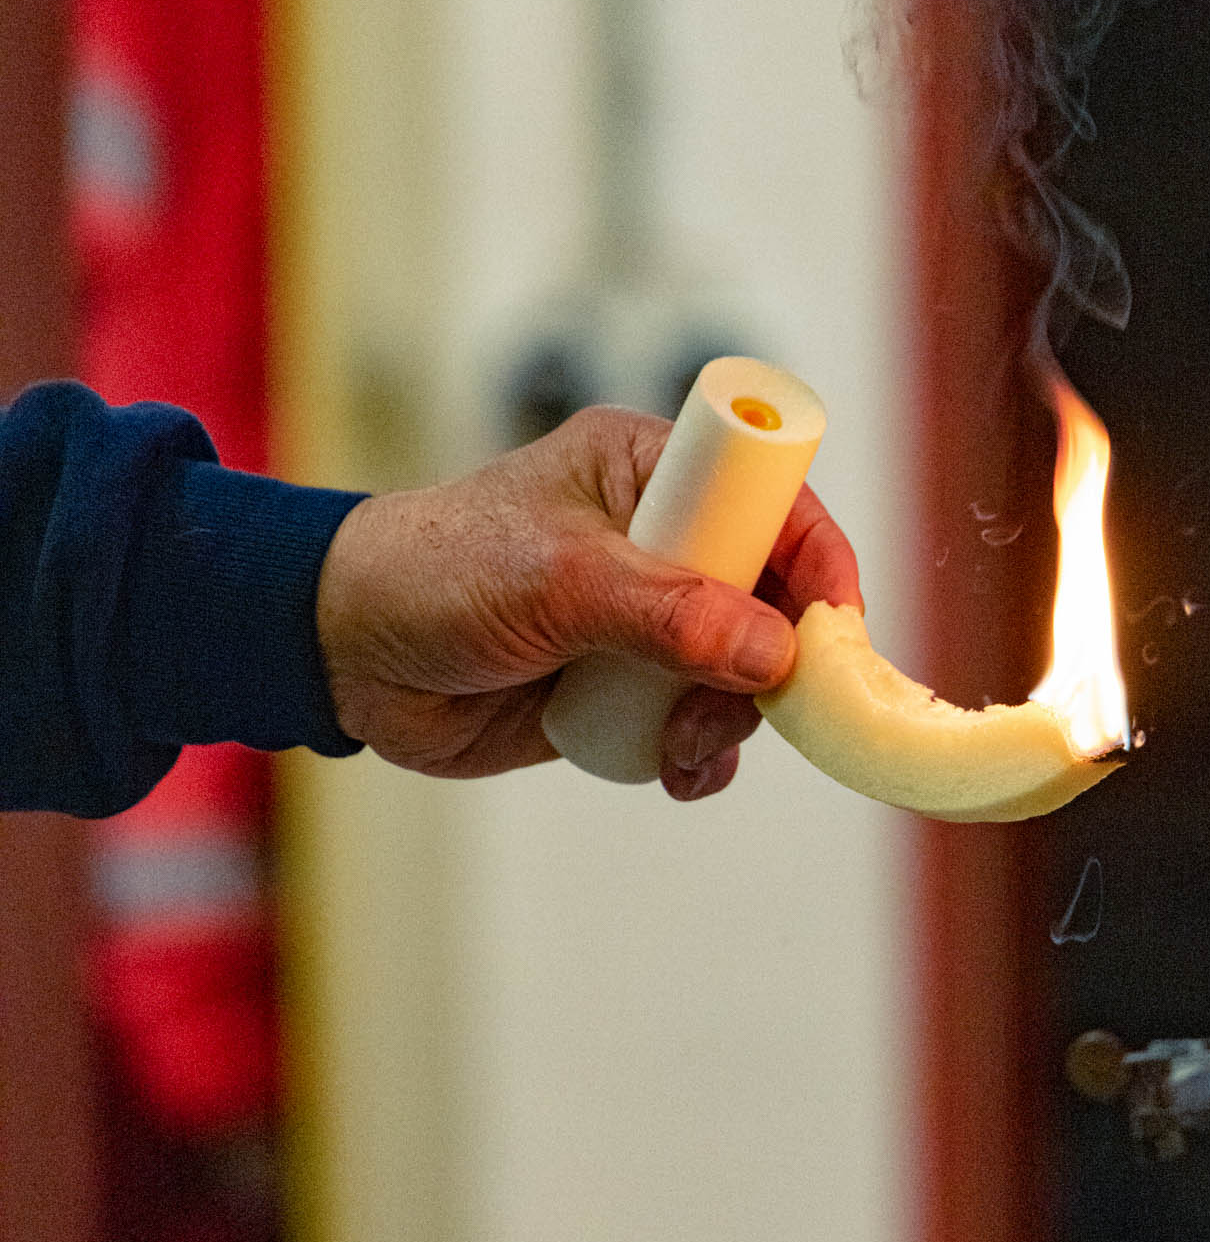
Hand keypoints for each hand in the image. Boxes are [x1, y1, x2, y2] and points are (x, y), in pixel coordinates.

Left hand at [314, 406, 862, 798]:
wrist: (344, 654)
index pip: (772, 498)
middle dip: (771, 660)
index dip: (815, 557)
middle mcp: (663, 539)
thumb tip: (774, 652)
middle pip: (776, 596)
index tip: (833, 626)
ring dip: (730, 719)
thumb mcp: (555, 581)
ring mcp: (649, 618)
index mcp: (651, 470)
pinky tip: (672, 771)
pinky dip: (701, 756)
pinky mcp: (630, 686)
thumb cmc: (434, 574)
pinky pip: (702, 724)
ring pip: (747, 673)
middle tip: (736, 703)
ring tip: (678, 742)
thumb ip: (667, 613)